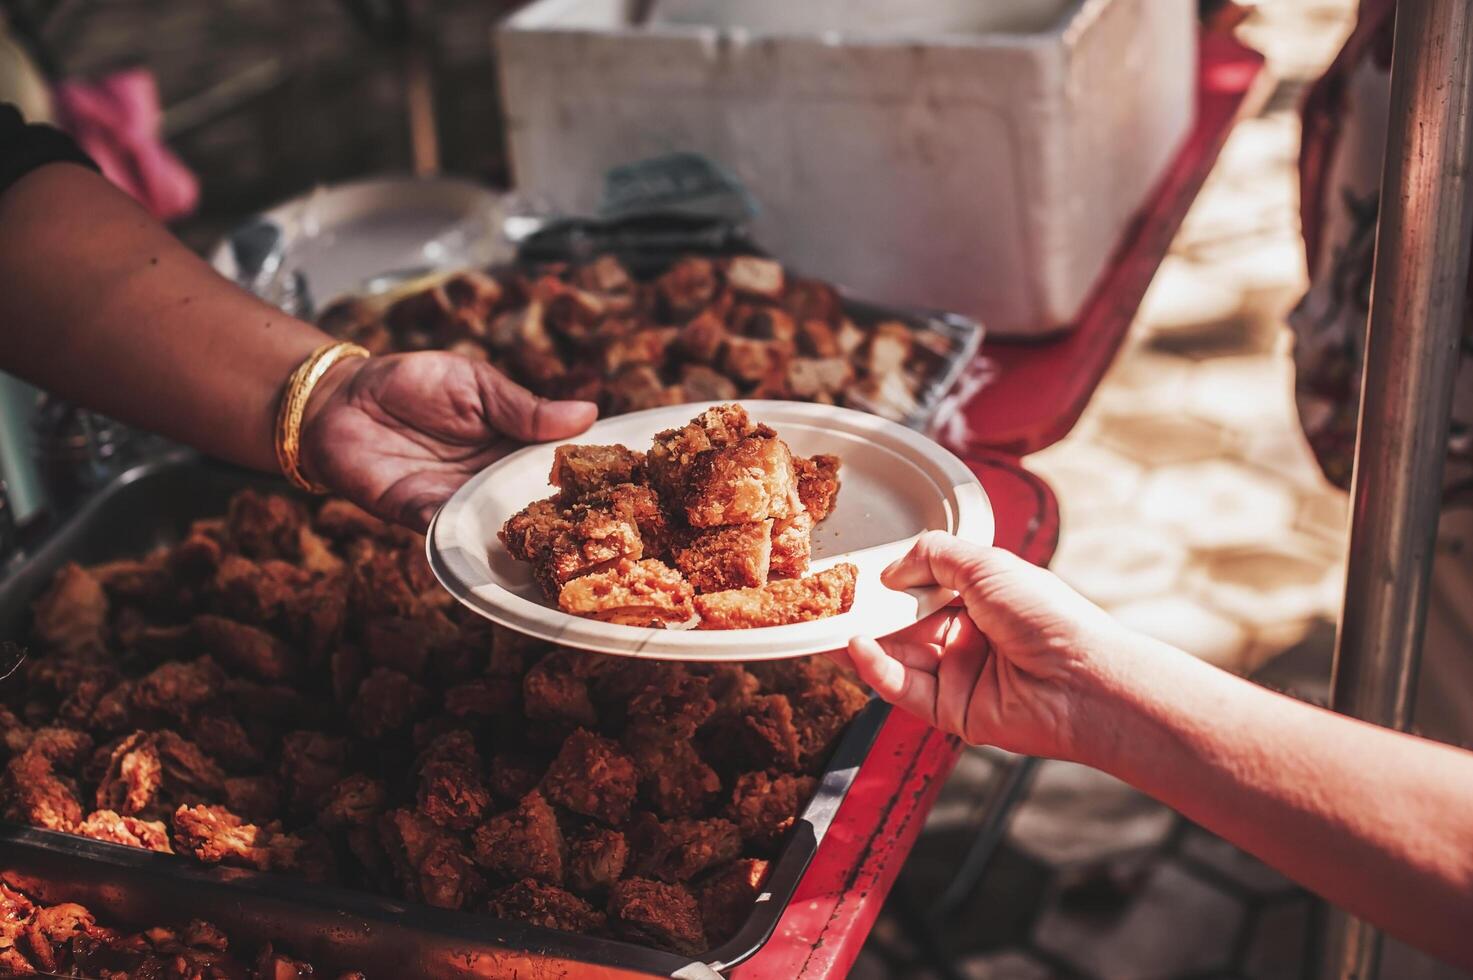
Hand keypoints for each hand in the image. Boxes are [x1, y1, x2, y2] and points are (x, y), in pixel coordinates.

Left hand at [298, 352, 596, 529]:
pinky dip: (479, 546)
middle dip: (570, 518)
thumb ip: (524, 407)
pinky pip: (458, 537)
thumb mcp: (476, 383)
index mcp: (513, 443)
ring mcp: (462, 502)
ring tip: (571, 549)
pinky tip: (507, 554)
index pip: (559, 465)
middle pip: (539, 505)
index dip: (589, 476)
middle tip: (613, 530)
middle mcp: (493, 479)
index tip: (630, 485)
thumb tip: (588, 414)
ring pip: (506, 528)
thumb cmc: (409, 383)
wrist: (340, 399)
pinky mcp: (425, 517)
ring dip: (532, 538)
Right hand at [842, 531, 1129, 761]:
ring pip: (897, 657)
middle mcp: (967, 638)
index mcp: (981, 601)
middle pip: (903, 625)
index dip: (891, 583)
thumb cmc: (1049, 616)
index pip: (922, 589)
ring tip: (829, 624)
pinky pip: (904, 690)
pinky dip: (877, 669)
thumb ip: (933, 556)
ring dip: (863, 641)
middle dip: (867, 614)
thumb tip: (890, 570)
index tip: (856, 574)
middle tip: (829, 601)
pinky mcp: (951, 711)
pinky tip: (857, 648)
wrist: (1083, 679)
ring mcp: (958, 676)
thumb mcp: (988, 565)